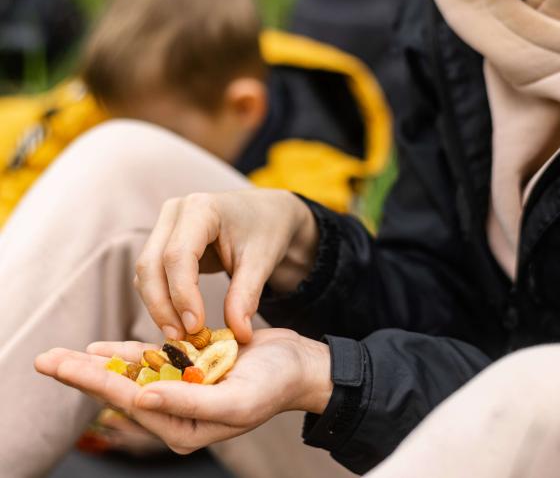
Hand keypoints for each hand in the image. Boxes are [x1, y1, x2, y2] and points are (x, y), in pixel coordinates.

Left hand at [35, 329, 332, 454]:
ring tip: (62, 357)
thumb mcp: (236, 400)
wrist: (297, 364)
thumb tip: (140, 398)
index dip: (94, 382)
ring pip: (132, 374)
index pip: (131, 402)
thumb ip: (189, 403)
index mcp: (185, 427)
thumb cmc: (274, 385)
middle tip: (46, 361)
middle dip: (83, 374)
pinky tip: (102, 348)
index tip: (62, 366)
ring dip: (98, 363)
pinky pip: (153, 360)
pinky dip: (127, 354)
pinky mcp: (190, 367)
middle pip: (122, 389)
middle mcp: (178, 411)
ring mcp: (183, 388)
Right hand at [134, 189, 318, 341]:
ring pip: (146, 272)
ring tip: (182, 336)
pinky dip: (162, 300)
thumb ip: (246, 296)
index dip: (182, 294)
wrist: (267, 213)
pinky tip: (180, 321)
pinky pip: (153, 275)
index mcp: (201, 208)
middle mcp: (175, 213)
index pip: (178, 255)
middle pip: (151, 264)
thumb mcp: (261, 261)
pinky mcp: (163, 242)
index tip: (195, 327)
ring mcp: (165, 225)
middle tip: (181, 339)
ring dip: (159, 306)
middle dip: (162, 305)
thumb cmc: (266, 229)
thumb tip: (239, 335)